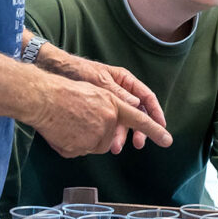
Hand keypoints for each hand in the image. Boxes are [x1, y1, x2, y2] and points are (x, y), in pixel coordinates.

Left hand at [37, 49, 167, 150]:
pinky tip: (106, 143)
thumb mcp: (100, 80)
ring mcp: (110, 102)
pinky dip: (110, 133)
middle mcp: (121, 92)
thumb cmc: (78, 70)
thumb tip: (137, 104)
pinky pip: (109, 123)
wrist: (56, 72)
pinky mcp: (99, 110)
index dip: (156, 112)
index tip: (161, 127)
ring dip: (121, 135)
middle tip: (138, 144)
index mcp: (125, 81)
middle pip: (137, 113)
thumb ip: (118, 93)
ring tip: (115, 148)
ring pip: (122, 121)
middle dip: (139, 130)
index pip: (147, 97)